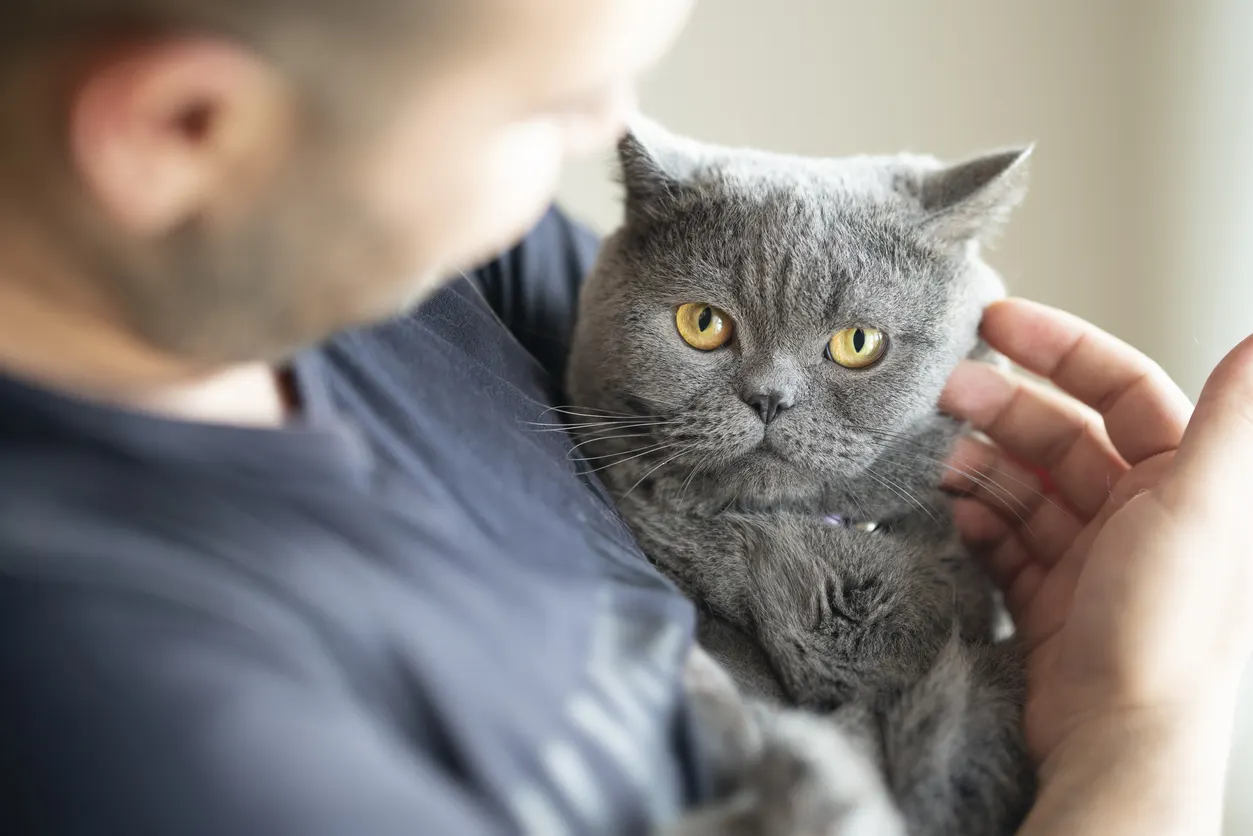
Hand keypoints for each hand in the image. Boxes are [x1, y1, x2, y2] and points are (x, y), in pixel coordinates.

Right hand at [939, 299, 1252, 769]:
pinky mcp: (1048, 597)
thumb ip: (1231, 418)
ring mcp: (1091, 556)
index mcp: (1185, 481)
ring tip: (941, 464)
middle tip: (944, 391)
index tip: (997, 324)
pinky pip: (1005, 539)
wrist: (1117, 740)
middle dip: (1003, 408)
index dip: (1061, 350)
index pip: (1120, 389)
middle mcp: (1141, 514)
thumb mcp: (1202, 506)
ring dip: (981, 467)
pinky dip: (978, 523)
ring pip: (1025, 486)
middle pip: (1061, 435)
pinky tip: (957, 516)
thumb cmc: (1167, 630)